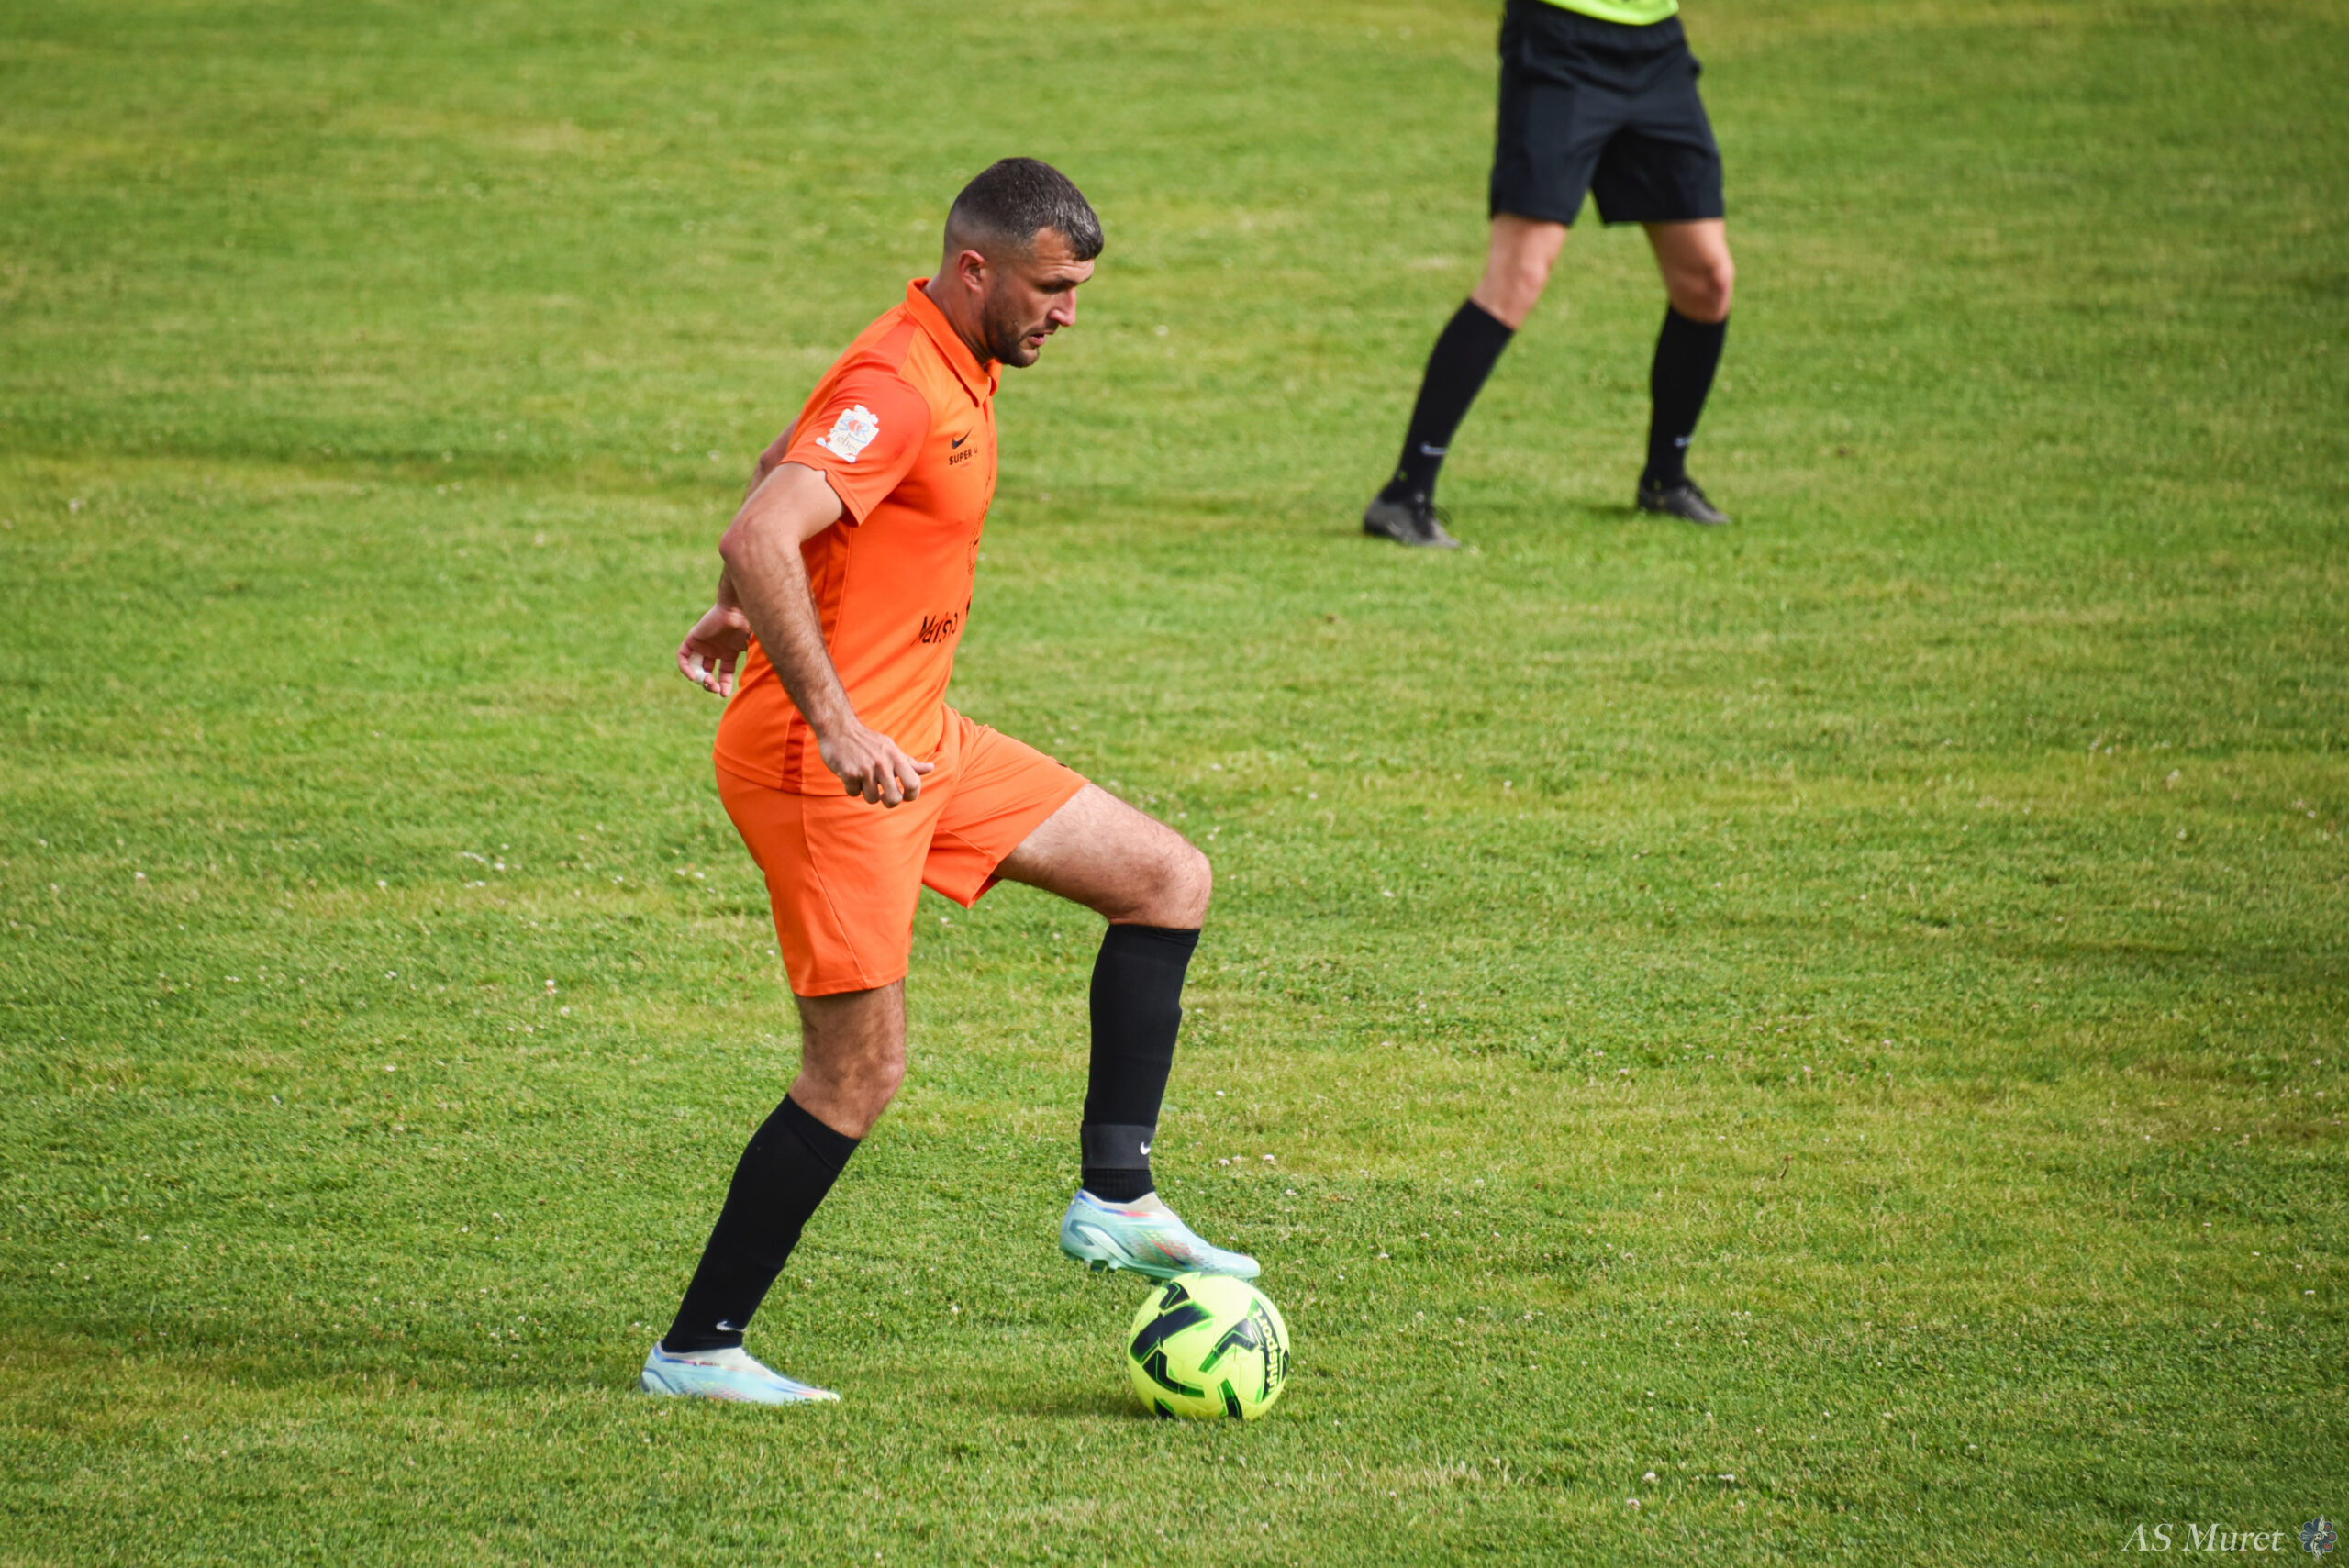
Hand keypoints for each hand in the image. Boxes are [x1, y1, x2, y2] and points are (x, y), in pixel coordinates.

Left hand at [677, 602, 752, 695]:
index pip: (724, 673)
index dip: (724, 685)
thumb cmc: (749, 627)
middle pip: (708, 672)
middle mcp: (715, 648)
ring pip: (695, 666)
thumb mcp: (753, 650)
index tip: (724, 694)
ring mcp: (703, 644)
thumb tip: (760, 679)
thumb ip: (755, 663)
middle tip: (714, 687)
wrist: (737, 610)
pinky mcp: (693, 638)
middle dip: (710, 684)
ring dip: (699, 678)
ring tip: (707, 681)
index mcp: (729, 651)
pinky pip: (682, 656)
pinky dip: (684, 667)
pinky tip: (693, 675)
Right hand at [817, 720, 934, 807]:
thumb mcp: (891, 748)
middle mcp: (882, 763)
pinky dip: (851, 788)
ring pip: (872, 799)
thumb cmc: (868, 741)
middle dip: (889, 802)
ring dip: (867, 793)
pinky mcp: (849, 773)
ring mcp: (865, 769)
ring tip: (863, 780)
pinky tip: (850, 775)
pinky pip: (854, 793)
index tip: (904, 796)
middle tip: (883, 796)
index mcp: (895, 757)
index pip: (913, 783)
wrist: (838, 728)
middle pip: (894, 799)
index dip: (912, 795)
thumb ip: (909, 762)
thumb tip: (931, 768)